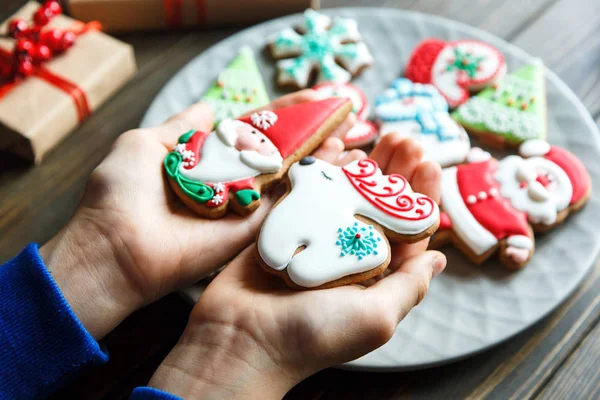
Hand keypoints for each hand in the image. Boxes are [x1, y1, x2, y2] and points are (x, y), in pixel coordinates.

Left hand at [39, 90, 354, 338]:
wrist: (115, 246)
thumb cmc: (122, 191)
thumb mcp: (145, 144)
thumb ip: (180, 126)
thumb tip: (205, 106)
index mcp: (206, 160)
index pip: (253, 131)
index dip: (283, 114)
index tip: (313, 96)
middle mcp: (230, 182)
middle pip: (279, 154)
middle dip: (310, 133)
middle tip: (343, 114)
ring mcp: (245, 208)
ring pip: (290, 178)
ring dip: (320, 156)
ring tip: (351, 134)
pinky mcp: (253, 233)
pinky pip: (289, 206)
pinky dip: (315, 185)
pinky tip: (342, 163)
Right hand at [148, 134, 445, 398]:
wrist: (240, 338)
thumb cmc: (312, 334)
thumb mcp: (376, 316)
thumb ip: (409, 286)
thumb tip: (439, 259)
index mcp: (376, 274)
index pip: (408, 228)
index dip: (421, 195)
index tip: (427, 161)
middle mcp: (349, 253)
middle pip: (379, 204)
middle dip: (395, 171)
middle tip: (403, 139)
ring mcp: (316, 237)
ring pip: (347, 192)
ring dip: (364, 164)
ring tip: (377, 135)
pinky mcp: (285, 225)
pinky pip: (310, 190)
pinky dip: (325, 168)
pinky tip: (339, 146)